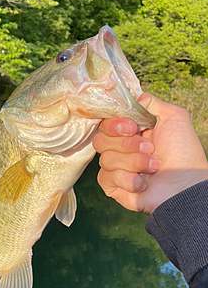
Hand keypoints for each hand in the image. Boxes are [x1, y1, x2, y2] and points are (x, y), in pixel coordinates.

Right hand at [92, 93, 207, 214]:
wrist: (185, 186)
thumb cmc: (184, 154)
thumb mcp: (174, 117)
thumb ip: (150, 102)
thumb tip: (132, 100)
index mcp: (131, 133)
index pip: (106, 122)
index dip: (115, 124)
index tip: (134, 127)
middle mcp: (121, 149)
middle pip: (100, 139)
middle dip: (127, 144)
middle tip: (150, 149)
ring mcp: (116, 169)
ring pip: (105, 159)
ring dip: (133, 162)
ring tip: (154, 167)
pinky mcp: (113, 187)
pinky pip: (106, 177)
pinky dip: (127, 179)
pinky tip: (143, 183)